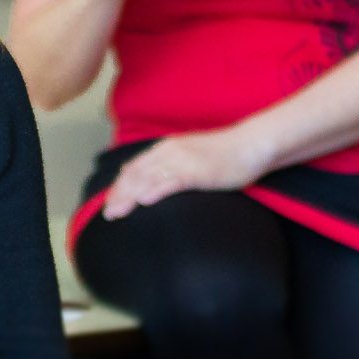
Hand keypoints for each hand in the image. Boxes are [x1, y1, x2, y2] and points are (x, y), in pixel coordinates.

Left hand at [103, 128, 263, 220]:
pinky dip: (155, 191)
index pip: (136, 166)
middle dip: (119, 193)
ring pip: (148, 178)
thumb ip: (176, 166)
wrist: (252, 145)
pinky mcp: (197, 171)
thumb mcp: (195, 156)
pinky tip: (144, 202)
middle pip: (137, 173)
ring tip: (115, 212)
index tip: (109, 201)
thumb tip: (161, 182)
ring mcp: (183, 160)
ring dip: (129, 196)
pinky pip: (171, 181)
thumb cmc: (227, 154)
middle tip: (106, 213)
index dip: (120, 185)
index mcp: (168, 147)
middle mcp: (171, 151)